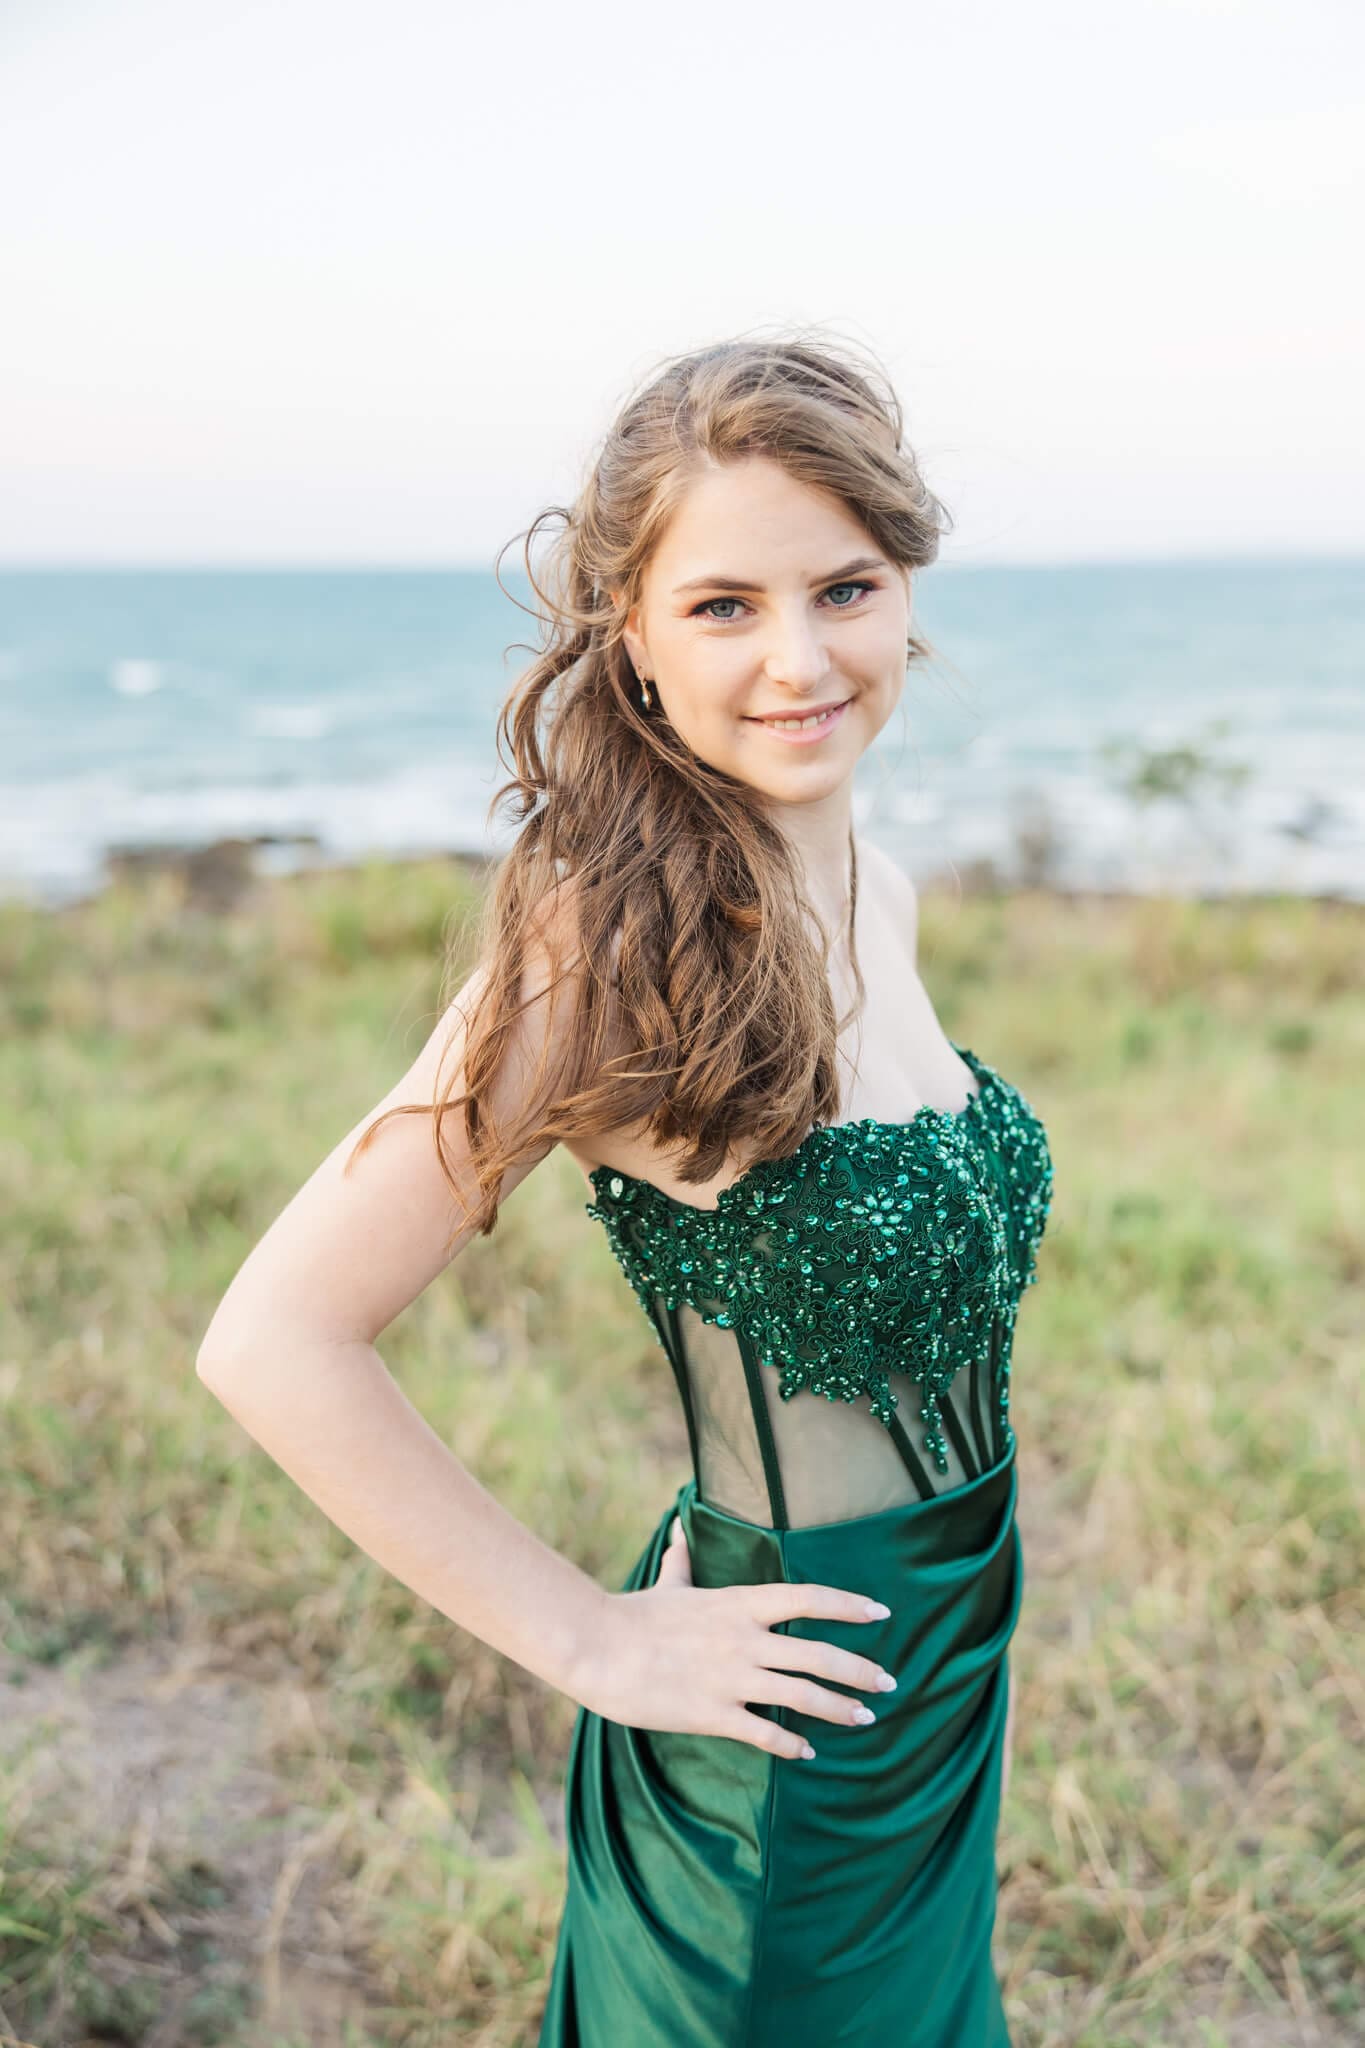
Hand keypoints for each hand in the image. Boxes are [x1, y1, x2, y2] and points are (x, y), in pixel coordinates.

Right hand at [571, 1514, 896, 1759]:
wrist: (599, 1648)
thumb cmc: (635, 1615)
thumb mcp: (668, 1583)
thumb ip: (681, 1558)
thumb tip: (677, 1526)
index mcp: (740, 1604)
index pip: (810, 1598)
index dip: (850, 1606)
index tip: (882, 1614)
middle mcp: (745, 1639)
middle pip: (819, 1654)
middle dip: (860, 1670)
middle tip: (889, 1682)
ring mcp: (732, 1679)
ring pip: (803, 1697)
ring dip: (840, 1708)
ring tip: (865, 1717)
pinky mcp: (714, 1715)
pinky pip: (765, 1735)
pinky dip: (792, 1747)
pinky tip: (809, 1754)